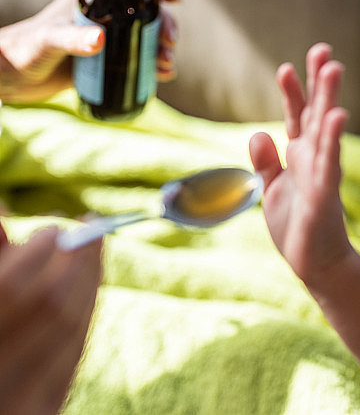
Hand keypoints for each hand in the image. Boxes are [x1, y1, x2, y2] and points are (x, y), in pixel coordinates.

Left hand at [0, 0, 178, 102]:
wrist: (12, 78)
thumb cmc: (24, 50)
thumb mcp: (50, 41)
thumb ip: (73, 39)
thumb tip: (101, 40)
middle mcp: (104, 13)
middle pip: (147, 11)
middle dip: (165, 25)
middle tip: (168, 43)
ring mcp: (109, 37)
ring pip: (147, 36)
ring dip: (163, 48)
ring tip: (165, 65)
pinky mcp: (109, 59)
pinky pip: (139, 58)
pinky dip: (155, 65)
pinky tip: (161, 74)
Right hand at [0, 223, 101, 413]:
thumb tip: (3, 222)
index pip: (9, 288)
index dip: (37, 253)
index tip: (53, 228)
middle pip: (50, 307)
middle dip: (75, 262)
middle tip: (88, 230)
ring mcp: (20, 404)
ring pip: (70, 331)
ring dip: (89, 283)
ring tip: (92, 251)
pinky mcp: (44, 413)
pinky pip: (73, 358)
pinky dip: (84, 316)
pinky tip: (89, 289)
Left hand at [249, 43, 350, 284]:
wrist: (315, 263)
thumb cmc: (296, 226)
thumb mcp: (270, 189)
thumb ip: (266, 161)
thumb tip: (258, 133)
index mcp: (300, 156)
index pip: (297, 116)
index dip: (293, 91)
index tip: (287, 65)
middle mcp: (314, 159)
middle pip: (316, 113)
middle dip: (319, 82)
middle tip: (323, 51)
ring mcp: (322, 174)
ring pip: (325, 130)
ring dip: (329, 99)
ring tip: (333, 69)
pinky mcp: (324, 194)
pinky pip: (329, 162)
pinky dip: (332, 140)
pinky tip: (337, 117)